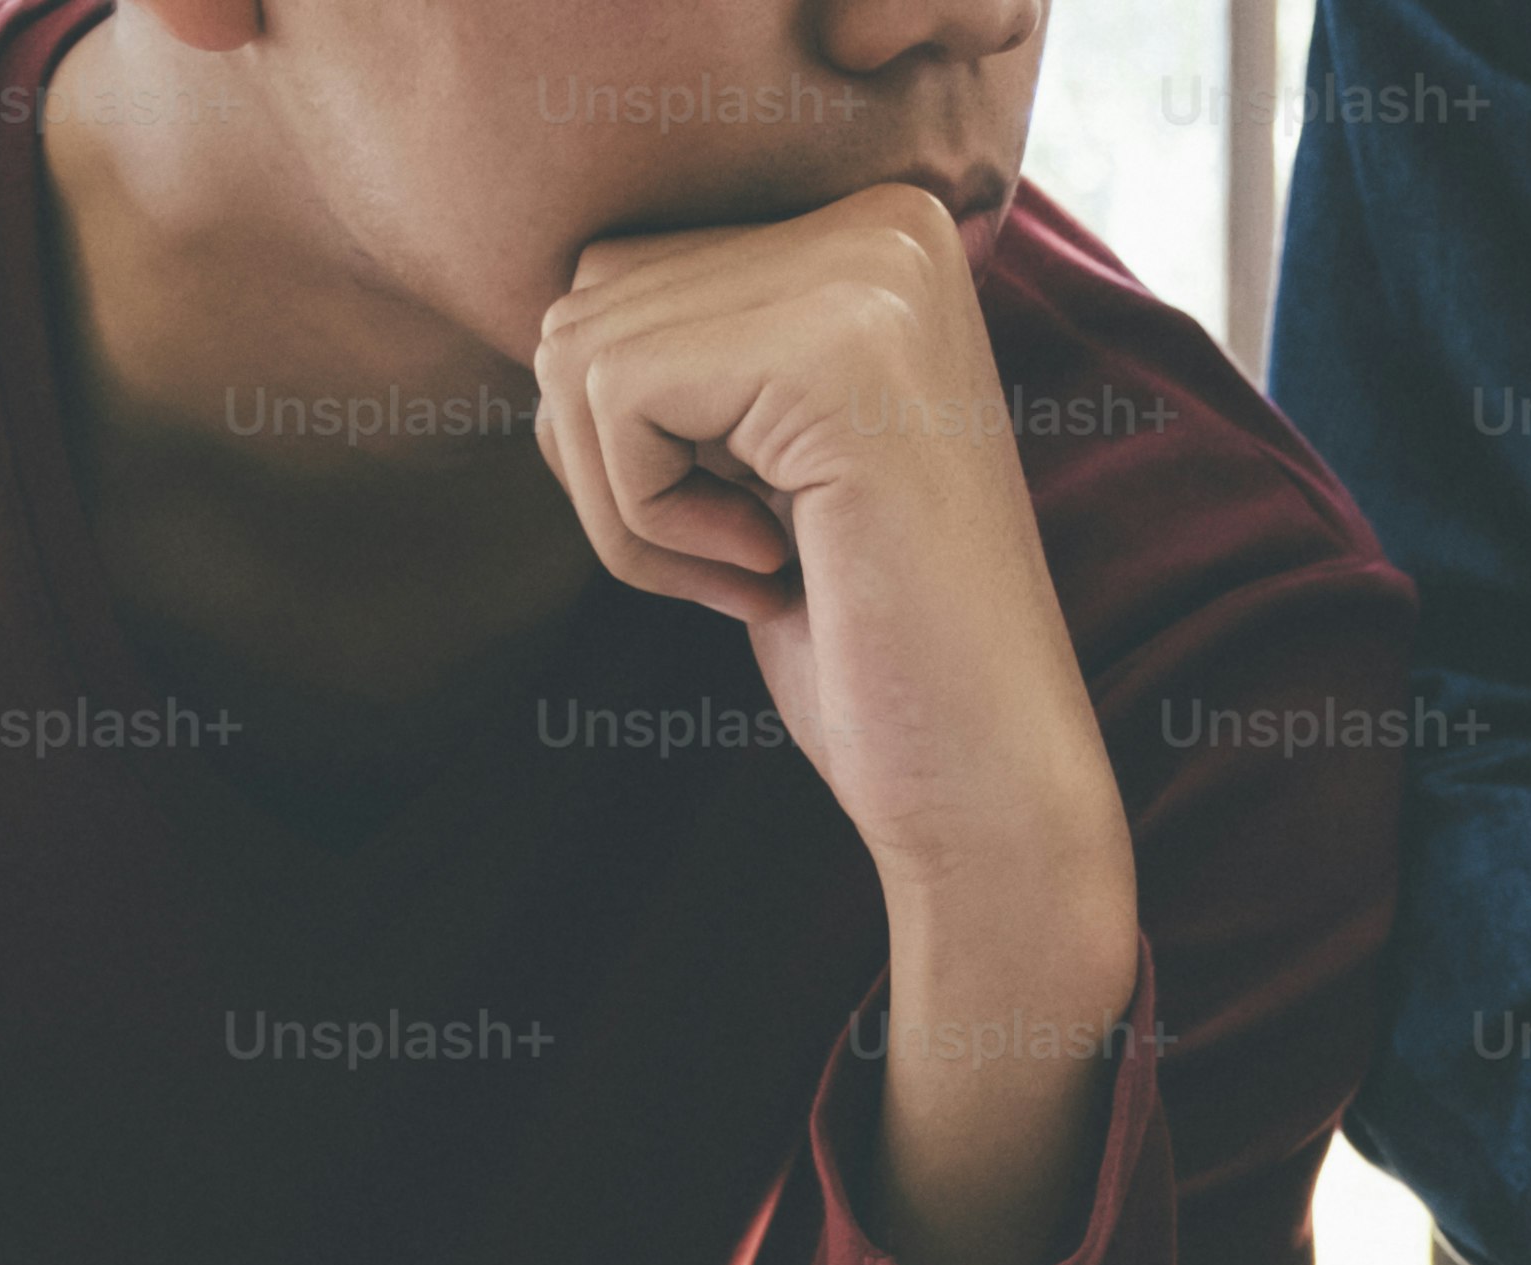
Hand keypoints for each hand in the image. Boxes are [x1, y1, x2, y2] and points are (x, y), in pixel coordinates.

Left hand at [536, 188, 1135, 1264]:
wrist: (986, 776)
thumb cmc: (869, 642)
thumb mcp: (762, 462)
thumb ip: (685, 355)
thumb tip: (544, 310)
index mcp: (880, 230)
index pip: (625, 271)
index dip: (632, 434)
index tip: (754, 527)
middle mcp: (886, 222)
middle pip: (591, 294)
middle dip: (613, 464)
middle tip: (743, 558)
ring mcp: (868, 276)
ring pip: (583, 348)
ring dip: (629, 504)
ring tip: (760, 567)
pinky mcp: (833, 352)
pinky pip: (613, 399)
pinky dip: (645, 523)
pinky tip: (767, 573)